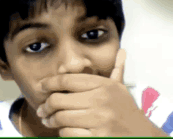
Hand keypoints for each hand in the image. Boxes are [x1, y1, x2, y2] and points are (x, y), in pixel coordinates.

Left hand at [36, 49, 165, 136]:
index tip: (41, 85)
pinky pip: (68, 133)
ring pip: (61, 117)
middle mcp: (100, 100)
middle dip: (46, 105)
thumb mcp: (120, 87)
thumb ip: (117, 69)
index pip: (67, 80)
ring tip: (48, 119)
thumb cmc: (125, 109)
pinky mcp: (97, 137)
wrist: (141, 136)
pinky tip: (63, 130)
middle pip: (58, 99)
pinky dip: (62, 132)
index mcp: (103, 85)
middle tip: (42, 109)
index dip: (50, 82)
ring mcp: (99, 120)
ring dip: (51, 120)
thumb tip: (122, 51)